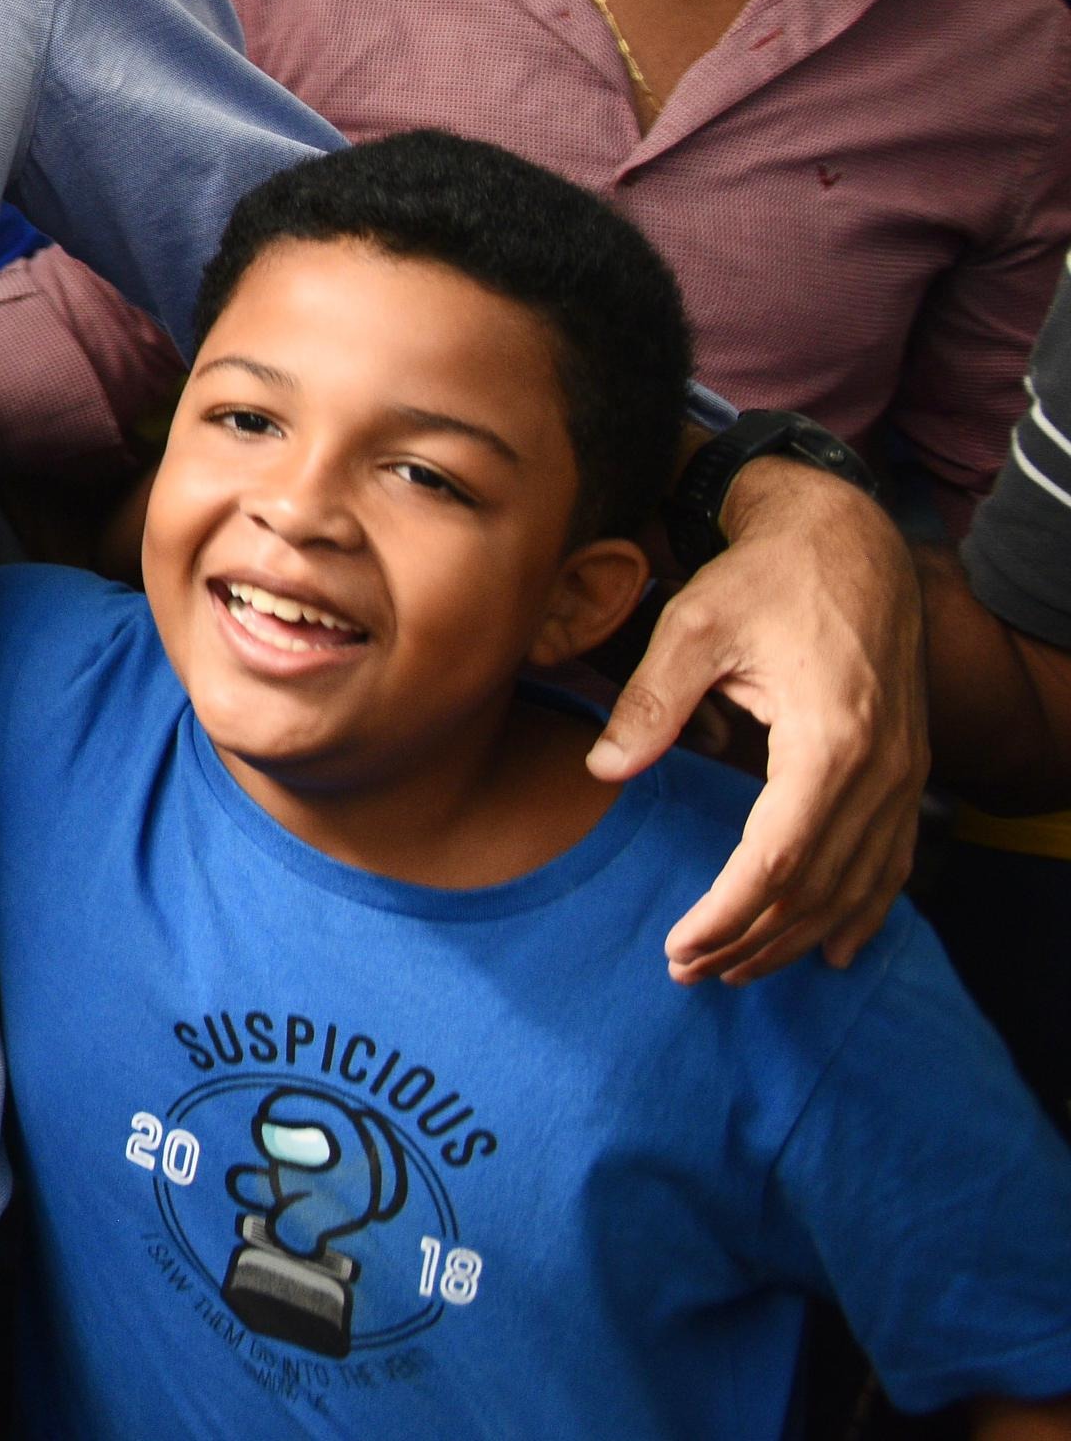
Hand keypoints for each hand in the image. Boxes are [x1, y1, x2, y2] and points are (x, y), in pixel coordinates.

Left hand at [593, 456, 925, 984]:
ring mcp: (904, 775)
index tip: (678, 946)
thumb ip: (651, 700)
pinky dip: (863, 910)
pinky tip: (834, 949)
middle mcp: (881, 769)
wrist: (851, 543)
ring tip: (738, 970)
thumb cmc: (767, 577)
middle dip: (754, 938)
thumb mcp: (694, 624)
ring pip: (858, 885)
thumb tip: (605, 769)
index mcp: (830, 739)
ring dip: (800, 937)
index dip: (727, 912)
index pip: (776, 858)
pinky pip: (893, 862)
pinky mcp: (907, 771)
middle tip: (690, 970)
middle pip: (818, 886)